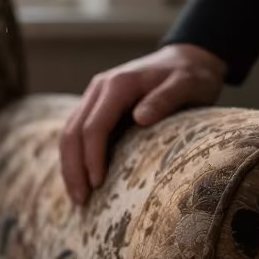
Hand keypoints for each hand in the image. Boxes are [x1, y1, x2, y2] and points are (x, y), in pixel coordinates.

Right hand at [60, 43, 226, 204]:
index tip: (97, 184)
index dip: (92, 156)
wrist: (185, 58)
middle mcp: (98, 89)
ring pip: (68, 133)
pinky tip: (80, 178)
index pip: (93, 125)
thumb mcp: (188, 83)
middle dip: (74, 168)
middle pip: (72, 132)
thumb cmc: (190, 75)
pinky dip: (75, 157)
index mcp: (118, 85)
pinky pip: (76, 133)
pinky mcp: (96, 107)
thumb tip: (140, 118)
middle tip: (81, 200)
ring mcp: (94, 97)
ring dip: (69, 166)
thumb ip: (166, 98)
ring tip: (78, 196)